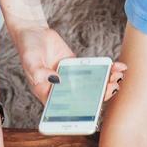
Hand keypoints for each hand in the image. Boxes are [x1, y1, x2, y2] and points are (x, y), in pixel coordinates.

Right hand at [12, 25, 127, 102]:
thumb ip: (38, 72)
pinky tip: (118, 66)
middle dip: (100, 96)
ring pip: (92, 87)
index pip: (65, 110)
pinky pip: (94, 72)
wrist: (35, 32)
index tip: (93, 111)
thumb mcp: (30, 60)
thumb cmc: (28, 48)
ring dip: (107, 83)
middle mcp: (61, 90)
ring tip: (117, 76)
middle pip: (84, 100)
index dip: (80, 114)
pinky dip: (107, 70)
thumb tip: (55, 80)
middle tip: (112, 87)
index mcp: (47, 94)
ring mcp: (72, 79)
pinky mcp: (78, 68)